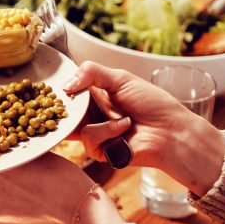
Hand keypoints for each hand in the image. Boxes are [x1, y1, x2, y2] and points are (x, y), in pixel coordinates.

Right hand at [64, 62, 224, 194]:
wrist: (171, 131)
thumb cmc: (153, 104)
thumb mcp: (121, 79)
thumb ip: (91, 73)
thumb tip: (65, 83)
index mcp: (96, 95)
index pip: (69, 90)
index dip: (60, 88)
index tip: (53, 84)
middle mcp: (92, 114)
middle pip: (64, 110)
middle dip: (66, 105)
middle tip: (69, 99)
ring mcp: (94, 132)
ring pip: (72, 124)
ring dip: (97, 118)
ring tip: (123, 117)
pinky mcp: (98, 150)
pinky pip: (88, 138)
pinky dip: (106, 131)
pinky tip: (124, 128)